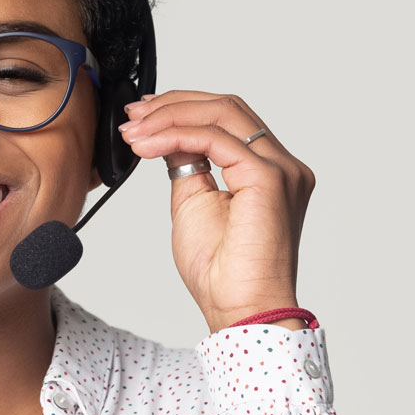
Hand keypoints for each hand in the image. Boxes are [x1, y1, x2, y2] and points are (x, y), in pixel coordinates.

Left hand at [118, 90, 315, 332]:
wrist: (239, 308)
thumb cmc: (221, 272)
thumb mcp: (192, 203)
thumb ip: (187, 164)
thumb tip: (170, 137)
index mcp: (268, 170)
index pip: (227, 119)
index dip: (181, 108)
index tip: (141, 114)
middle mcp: (281, 165)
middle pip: (226, 108)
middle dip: (172, 105)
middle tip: (132, 115)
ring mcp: (280, 169)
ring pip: (222, 115)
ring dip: (169, 117)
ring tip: (134, 130)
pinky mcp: (269, 178)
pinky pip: (216, 140)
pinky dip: (176, 135)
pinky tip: (148, 145)